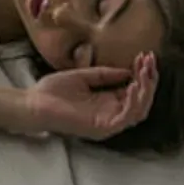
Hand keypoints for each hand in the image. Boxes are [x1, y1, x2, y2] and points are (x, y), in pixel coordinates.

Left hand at [24, 53, 157, 140]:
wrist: (33, 103)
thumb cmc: (53, 91)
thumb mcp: (83, 76)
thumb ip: (104, 75)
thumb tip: (127, 71)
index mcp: (107, 103)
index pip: (134, 91)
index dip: (142, 74)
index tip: (145, 56)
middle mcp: (111, 114)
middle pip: (141, 101)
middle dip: (149, 80)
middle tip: (150, 60)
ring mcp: (107, 123)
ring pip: (139, 110)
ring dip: (146, 90)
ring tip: (145, 71)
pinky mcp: (102, 128)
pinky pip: (125, 117)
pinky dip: (133, 102)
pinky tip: (132, 85)